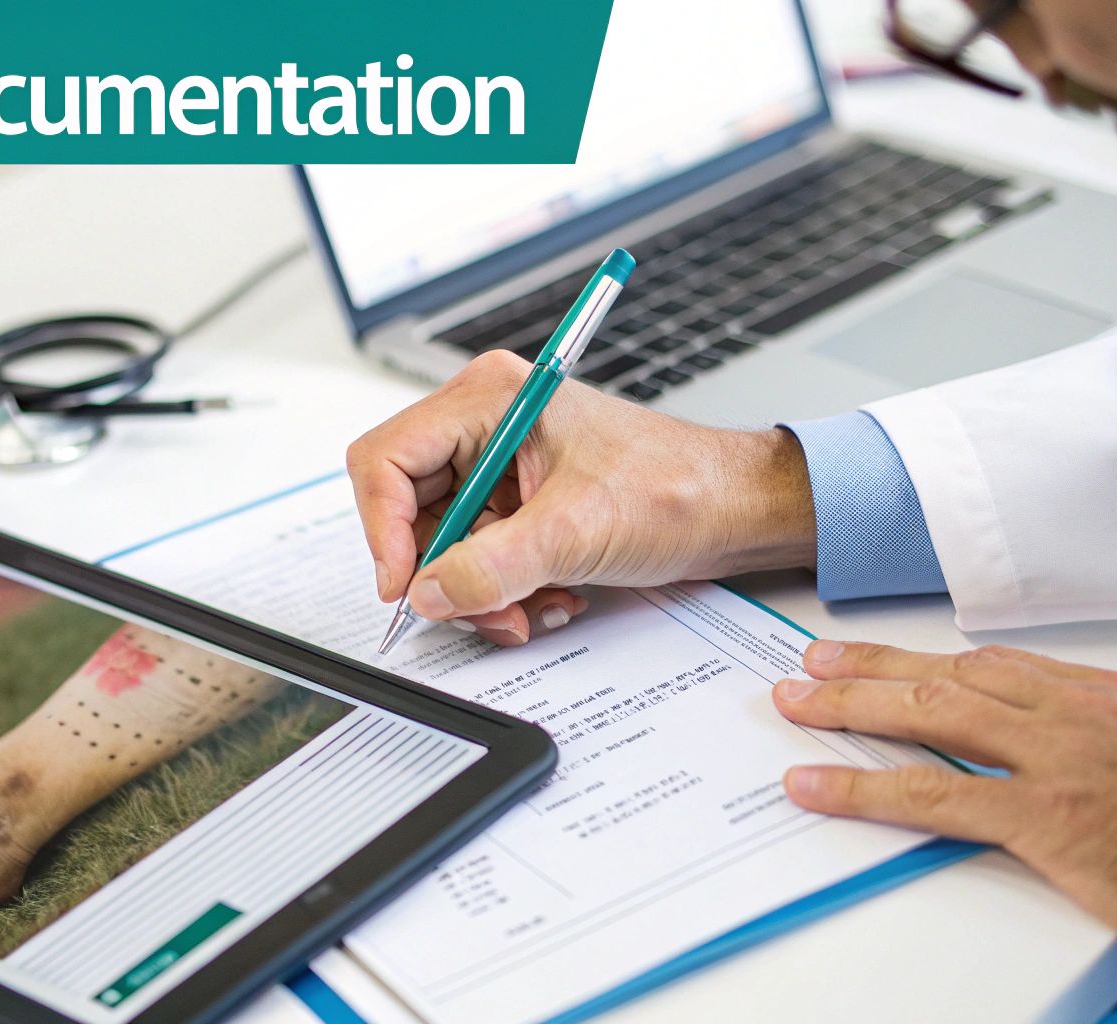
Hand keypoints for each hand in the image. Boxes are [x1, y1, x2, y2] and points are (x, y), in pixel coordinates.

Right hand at [347, 350, 816, 645]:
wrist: (732, 512)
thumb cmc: (676, 488)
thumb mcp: (577, 531)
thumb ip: (492, 566)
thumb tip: (428, 594)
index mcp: (487, 400)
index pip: (387, 460)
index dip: (384, 529)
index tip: (405, 586)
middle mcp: (482, 426)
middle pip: (408, 509)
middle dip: (444, 572)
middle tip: (482, 608)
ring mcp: (497, 467)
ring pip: (441, 545)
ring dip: (481, 591)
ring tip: (533, 606)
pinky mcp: (515, 505)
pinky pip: (475, 559)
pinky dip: (504, 591)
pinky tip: (551, 595)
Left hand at [773, 640, 1116, 983]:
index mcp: (1113, 698)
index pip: (998, 667)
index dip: (933, 662)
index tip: (890, 660)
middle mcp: (1075, 716)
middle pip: (950, 677)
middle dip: (872, 669)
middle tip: (812, 665)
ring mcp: (1057, 763)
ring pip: (930, 716)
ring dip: (850, 706)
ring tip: (793, 705)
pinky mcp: (1045, 820)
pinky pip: (933, 795)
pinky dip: (862, 786)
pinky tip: (814, 784)